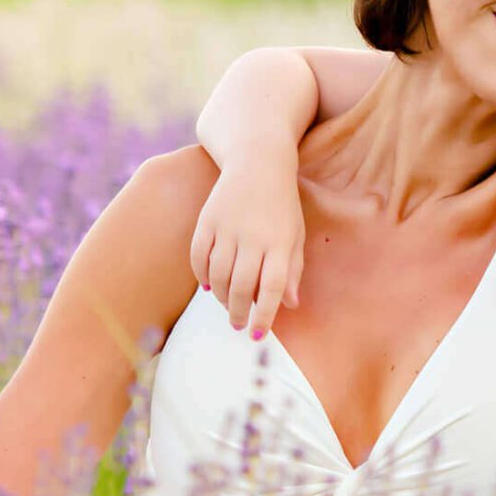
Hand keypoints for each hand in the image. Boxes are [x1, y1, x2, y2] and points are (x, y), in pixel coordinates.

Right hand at [189, 156, 304, 336]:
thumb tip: (291, 305)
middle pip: (241, 287)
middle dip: (237, 312)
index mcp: (280, 243)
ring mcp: (228, 228)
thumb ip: (293, 270)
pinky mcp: (207, 219)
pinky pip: (198, 256)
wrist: (258, 161)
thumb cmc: (282, 205)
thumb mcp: (296, 234)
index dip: (264, 316)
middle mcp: (253, 237)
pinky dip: (201, 275)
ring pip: (217, 276)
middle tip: (237, 324)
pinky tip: (208, 284)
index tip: (257, 334)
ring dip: (220, 297)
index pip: (272, 289)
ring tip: (226, 304)